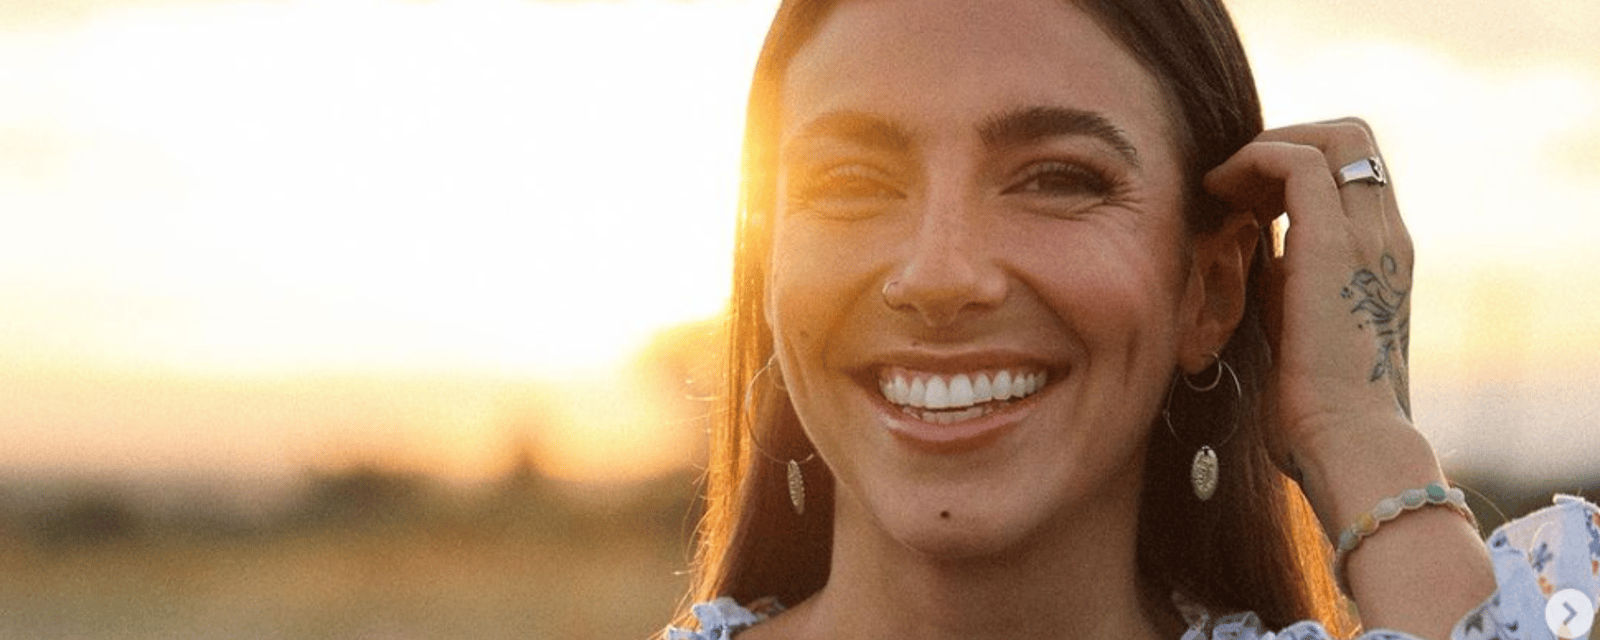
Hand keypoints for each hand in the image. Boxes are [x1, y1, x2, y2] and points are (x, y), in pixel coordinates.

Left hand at [1203, 118, 1415, 479]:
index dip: (1299, 166)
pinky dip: (1251, 160)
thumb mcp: (1300, 327)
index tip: (1247, 196)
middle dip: (1288, 140)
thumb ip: (1289, 283)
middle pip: (1351, 139)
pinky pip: (1296, 161)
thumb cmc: (1316, 411)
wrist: (1347, 444)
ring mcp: (1367, 234)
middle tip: (1236, 181)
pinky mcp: (1331, 242)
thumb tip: (1258, 252)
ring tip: (1221, 184)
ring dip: (1266, 146)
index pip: (1354, 173)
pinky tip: (1218, 193)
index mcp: (1384, 258)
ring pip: (1332, 136)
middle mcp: (1386, 236)